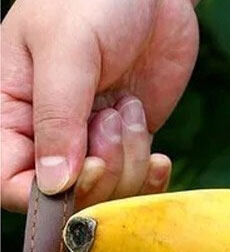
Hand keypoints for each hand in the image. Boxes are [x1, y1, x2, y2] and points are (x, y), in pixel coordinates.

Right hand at [1, 0, 198, 210]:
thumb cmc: (93, 0)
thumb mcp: (66, 50)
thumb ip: (58, 117)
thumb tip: (54, 184)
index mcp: (13, 110)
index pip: (10, 182)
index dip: (47, 195)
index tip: (87, 166)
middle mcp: (50, 135)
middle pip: (69, 196)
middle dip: (101, 172)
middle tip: (112, 120)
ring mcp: (92, 143)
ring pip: (108, 194)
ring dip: (129, 162)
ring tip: (127, 110)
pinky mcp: (129, 146)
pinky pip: (139, 186)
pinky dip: (151, 175)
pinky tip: (157, 152)